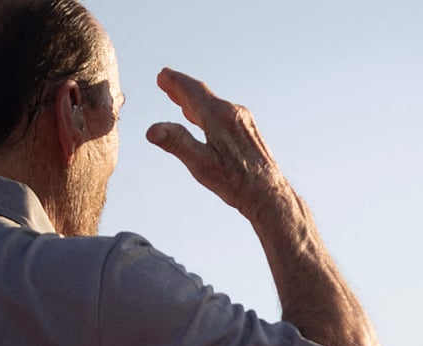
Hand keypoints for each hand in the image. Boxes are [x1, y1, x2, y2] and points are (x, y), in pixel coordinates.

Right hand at [146, 68, 285, 216]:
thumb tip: (152, 130)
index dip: (175, 82)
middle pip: (202, 96)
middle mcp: (234, 114)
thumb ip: (177, 143)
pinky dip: (208, 112)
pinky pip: (224, 115)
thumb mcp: (201, 164)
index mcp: (219, 117)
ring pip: (213, 105)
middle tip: (165, 79)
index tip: (162, 75)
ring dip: (194, 101)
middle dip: (182, 88)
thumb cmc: (237, 182)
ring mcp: (244, 122)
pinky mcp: (250, 132)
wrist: (270, 194)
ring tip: (179, 98)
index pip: (192, 91)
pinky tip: (204, 118)